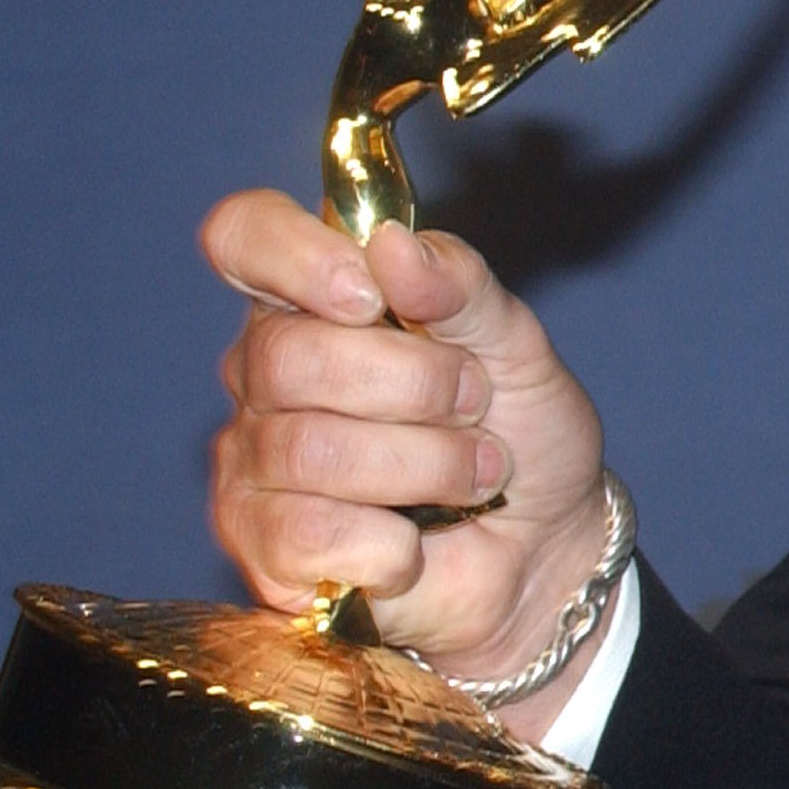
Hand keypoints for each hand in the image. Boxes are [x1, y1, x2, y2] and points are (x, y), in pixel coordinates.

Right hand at [201, 189, 609, 739]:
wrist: (545, 546)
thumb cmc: (518, 429)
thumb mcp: (514, 341)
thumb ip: (459, 285)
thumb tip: (391, 246)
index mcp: (313, 300)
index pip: (244, 237)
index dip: (293, 255)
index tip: (369, 293)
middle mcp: (265, 375)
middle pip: (286, 356)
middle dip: (413, 382)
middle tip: (477, 403)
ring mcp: (254, 464)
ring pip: (307, 449)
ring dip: (425, 464)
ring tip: (478, 475)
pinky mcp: (266, 550)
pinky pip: (306, 534)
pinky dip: (391, 541)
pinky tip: (419, 541)